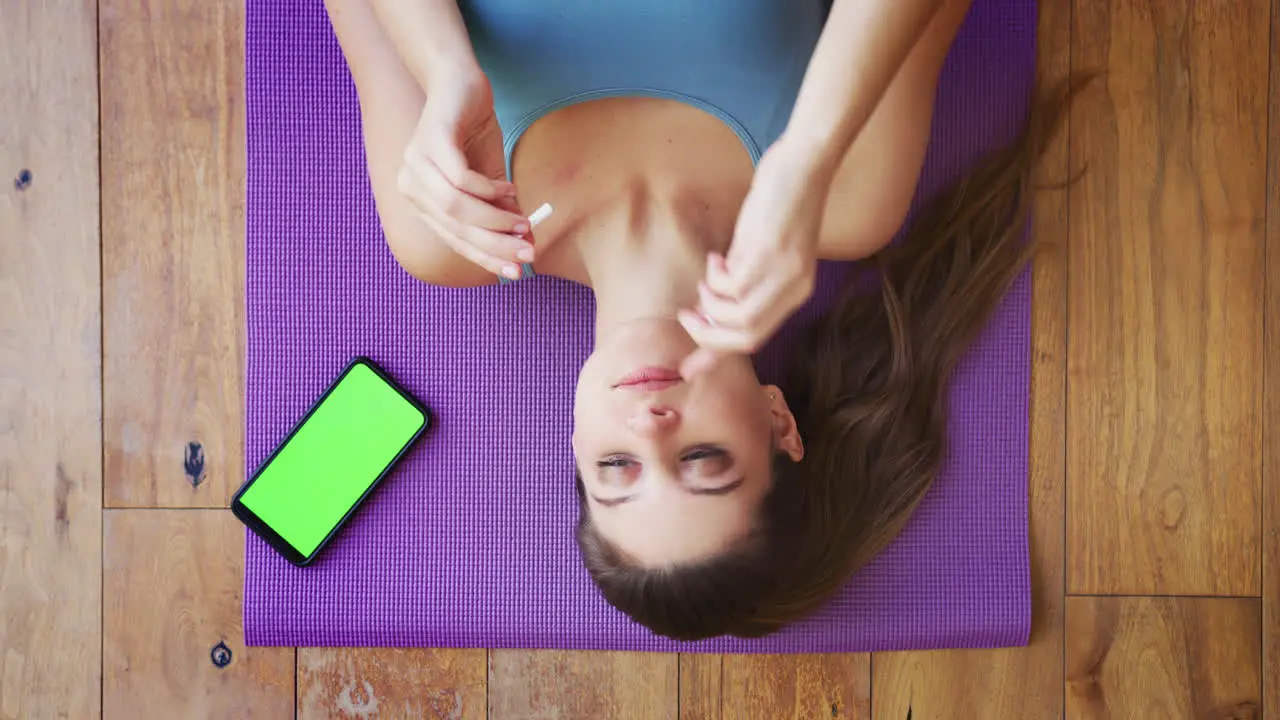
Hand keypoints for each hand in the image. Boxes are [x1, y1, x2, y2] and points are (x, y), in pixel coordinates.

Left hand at [396, 72, 532, 279]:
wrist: (459, 82)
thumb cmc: (473, 133)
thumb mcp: (490, 179)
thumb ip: (501, 211)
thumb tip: (526, 243)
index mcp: (420, 201)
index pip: (453, 240)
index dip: (485, 258)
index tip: (516, 272)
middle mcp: (411, 186)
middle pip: (455, 228)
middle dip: (495, 245)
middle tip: (529, 253)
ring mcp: (416, 164)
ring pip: (456, 208)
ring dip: (494, 221)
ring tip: (524, 223)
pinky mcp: (431, 141)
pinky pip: (461, 179)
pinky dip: (489, 190)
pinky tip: (510, 189)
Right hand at [678, 138, 833, 376]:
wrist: (804, 164)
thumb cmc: (783, 201)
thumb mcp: (766, 249)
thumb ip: (746, 277)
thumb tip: (712, 302)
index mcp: (798, 291)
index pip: (757, 338)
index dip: (719, 355)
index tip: (689, 368)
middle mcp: (795, 289)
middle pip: (746, 337)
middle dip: (708, 335)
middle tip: (686, 318)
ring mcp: (783, 273)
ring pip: (735, 316)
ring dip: (709, 303)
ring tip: (705, 278)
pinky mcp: (768, 253)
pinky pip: (730, 285)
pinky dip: (714, 277)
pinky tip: (717, 257)